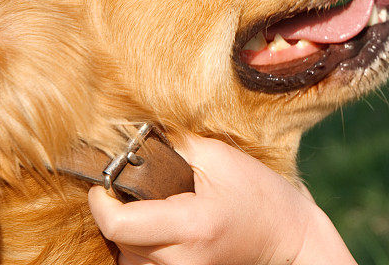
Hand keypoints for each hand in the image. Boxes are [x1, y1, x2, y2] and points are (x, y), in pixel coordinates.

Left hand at [88, 134, 355, 264]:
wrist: (287, 236)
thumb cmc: (259, 195)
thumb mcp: (219, 158)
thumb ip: (173, 146)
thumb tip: (131, 136)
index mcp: (190, 227)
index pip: (117, 226)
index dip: (102, 202)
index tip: (105, 182)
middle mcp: (180, 261)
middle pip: (119, 240)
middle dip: (121, 210)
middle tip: (142, 186)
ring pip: (127, 255)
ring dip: (131, 230)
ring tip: (163, 207)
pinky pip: (140, 264)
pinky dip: (143, 244)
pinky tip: (165, 226)